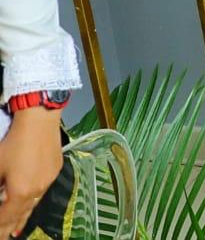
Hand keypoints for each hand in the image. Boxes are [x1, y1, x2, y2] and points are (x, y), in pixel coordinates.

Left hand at [0, 107, 63, 236]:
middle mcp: (37, 190)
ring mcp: (48, 180)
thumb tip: (0, 195)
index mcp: (20, 192)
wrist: (39, 121)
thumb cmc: (12, 143)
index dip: (0, 228)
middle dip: (11, 228)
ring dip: (23, 217)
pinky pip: (41, 191)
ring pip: (33, 204)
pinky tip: (30, 201)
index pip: (6, 217)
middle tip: (6, 237)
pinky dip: (33, 201)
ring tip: (16, 229)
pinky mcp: (55, 169)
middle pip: (21, 214)